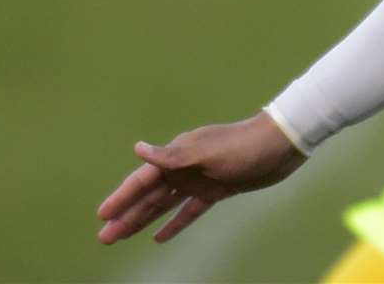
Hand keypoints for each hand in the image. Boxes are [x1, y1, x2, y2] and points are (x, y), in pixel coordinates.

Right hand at [96, 112, 305, 244]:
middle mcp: (185, 167)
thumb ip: (172, 155)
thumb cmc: (244, 146)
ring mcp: (200, 180)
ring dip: (144, 220)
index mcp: (179, 154)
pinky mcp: (217, 191)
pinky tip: (159, 238)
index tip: (102, 215)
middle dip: (126, 215)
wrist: (281, 145)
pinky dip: (174, 223)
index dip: (122, 197)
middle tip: (104, 237)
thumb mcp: (207, 152)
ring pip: (165, 205)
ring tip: (121, 237)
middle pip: (150, 196)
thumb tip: (138, 148)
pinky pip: (190, 211)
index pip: (143, 179)